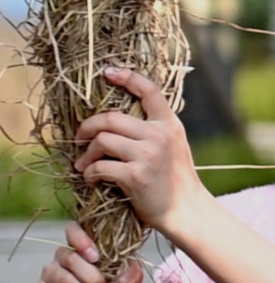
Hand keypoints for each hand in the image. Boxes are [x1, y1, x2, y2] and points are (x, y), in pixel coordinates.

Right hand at [36, 223, 138, 282]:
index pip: (73, 229)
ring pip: (63, 279)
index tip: (96, 257)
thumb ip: (129, 273)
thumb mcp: (129, 278)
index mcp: (83, 245)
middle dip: (92, 279)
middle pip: (70, 258)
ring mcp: (49, 273)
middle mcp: (62, 255)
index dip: (81, 240)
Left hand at [71, 68, 200, 234]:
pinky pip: (100, 166)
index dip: (128, 78)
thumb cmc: (174, 180)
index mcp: (170, 125)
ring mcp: (149, 155)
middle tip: (80, 137)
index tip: (108, 72)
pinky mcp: (136, 175)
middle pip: (111, 118)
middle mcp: (160, 135)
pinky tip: (93, 179)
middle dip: (88, 127)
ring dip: (87, 154)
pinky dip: (90, 173)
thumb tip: (116, 121)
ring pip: (102, 140)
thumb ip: (153, 130)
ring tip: (85, 165)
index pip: (150, 91)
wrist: (186, 210)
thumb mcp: (173, 146)